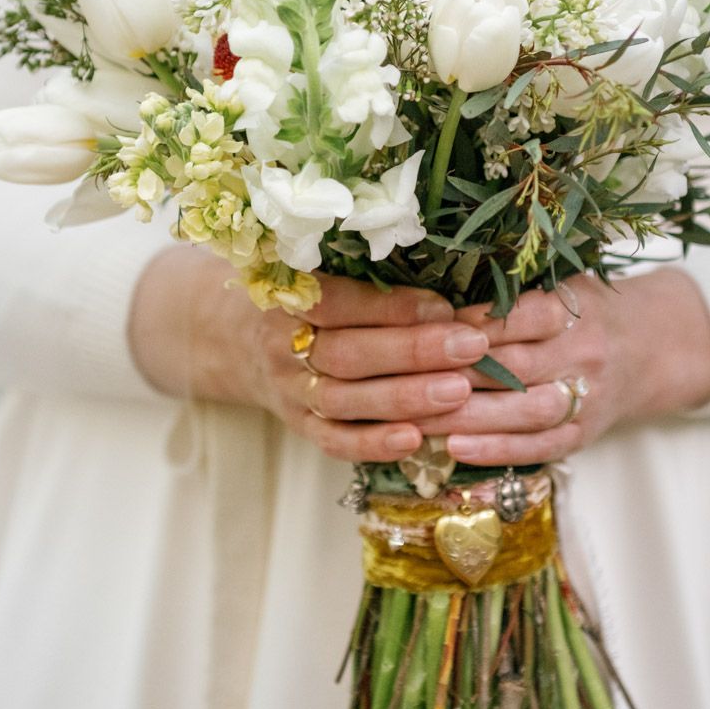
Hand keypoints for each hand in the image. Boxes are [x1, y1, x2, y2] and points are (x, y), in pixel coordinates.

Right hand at [128, 245, 489, 463]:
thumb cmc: (302, 291)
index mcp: (286, 293)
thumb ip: (366, 269)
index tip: (446, 305)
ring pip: (345, 400)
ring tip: (461, 391)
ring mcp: (290, 390)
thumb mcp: (315, 265)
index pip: (337, 302)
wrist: (237, 338)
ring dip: (405, 398)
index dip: (391, 307)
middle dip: (414, 351)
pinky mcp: (299, 425)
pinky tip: (417, 440)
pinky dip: (374, 444)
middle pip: (348, 354)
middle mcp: (283, 344)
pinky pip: (334, 440)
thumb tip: (453, 270)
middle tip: (472, 346)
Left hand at [414, 267, 709, 466]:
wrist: (653, 350)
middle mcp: (584, 354)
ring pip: (524, 412)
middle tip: (399, 381)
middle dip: (455, 376)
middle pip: (515, 368)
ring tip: (415, 422)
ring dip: (467, 419)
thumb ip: (514, 289)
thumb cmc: (588, 311)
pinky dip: (496, 451)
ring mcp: (587, 397)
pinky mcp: (583, 433)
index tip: (428, 328)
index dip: (474, 324)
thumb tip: (437, 290)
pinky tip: (454, 450)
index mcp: (576, 309)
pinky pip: (539, 448)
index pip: (522, 316)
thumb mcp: (564, 284)